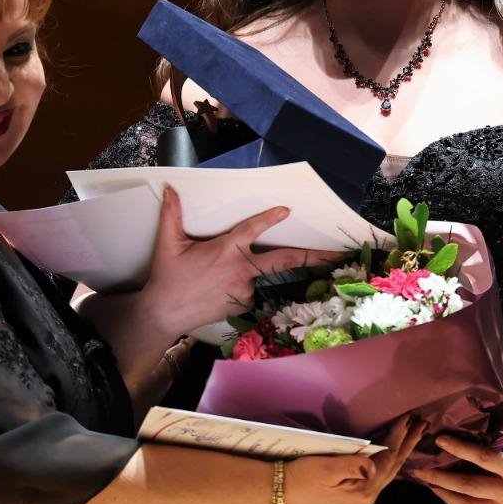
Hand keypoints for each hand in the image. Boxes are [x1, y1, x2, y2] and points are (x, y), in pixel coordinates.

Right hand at [137, 186, 316, 336]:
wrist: (164, 314)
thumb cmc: (168, 277)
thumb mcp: (168, 244)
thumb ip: (172, 215)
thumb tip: (169, 189)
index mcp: (226, 250)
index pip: (252, 230)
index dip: (269, 219)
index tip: (286, 210)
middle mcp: (241, 270)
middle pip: (285, 260)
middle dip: (315, 256)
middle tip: (338, 253)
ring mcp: (245, 290)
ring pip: (266, 275)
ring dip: (272, 270)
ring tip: (289, 268)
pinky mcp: (243, 305)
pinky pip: (253, 290)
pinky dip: (248, 285)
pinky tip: (227, 287)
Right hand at [290, 415, 425, 503]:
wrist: (279, 490)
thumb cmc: (302, 475)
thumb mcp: (327, 467)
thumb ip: (354, 465)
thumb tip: (375, 463)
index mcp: (364, 491)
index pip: (389, 459)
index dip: (400, 436)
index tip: (410, 417)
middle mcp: (367, 497)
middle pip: (394, 465)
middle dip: (409, 442)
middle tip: (423, 422)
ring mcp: (361, 497)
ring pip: (389, 470)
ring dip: (402, 449)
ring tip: (416, 432)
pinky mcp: (354, 493)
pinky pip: (379, 473)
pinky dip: (390, 458)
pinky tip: (395, 451)